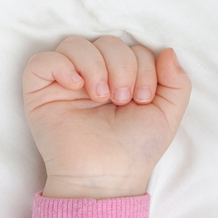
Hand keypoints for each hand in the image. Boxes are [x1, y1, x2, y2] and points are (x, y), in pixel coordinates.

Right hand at [22, 35, 192, 198]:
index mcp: (123, 77)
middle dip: (122, 66)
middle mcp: (94, 75)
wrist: (107, 175)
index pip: (133, 49)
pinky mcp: (40, 92)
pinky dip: (62, 66)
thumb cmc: (135, 149)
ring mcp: (66, 82)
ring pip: (75, 44)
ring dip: (94, 65)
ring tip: (101, 96)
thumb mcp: (167, 114)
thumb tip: (168, 51)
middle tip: (121, 99)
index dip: (143, 67)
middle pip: (107, 42)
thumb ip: (177, 81)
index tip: (142, 100)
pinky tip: (76, 86)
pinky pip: (43, 60)